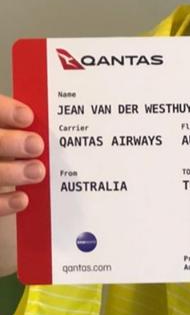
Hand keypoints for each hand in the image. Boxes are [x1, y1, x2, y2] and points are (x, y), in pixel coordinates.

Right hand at [0, 95, 44, 215]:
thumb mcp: (24, 131)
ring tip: (38, 171)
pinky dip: (3, 203)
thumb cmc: (24, 146)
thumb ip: (30, 125)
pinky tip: (22, 199)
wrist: (4, 170)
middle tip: (36, 146)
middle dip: (10, 143)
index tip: (27, 117)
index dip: (5, 111)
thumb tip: (58, 120)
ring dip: (11, 173)